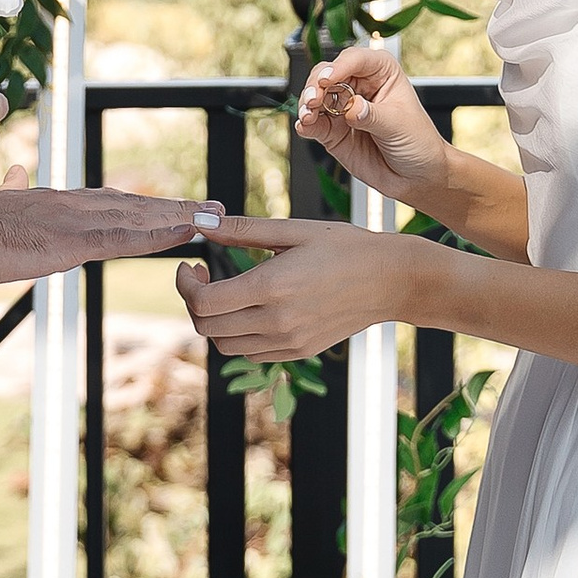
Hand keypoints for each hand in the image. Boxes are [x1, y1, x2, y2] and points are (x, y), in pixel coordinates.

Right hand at [0, 182, 222, 285]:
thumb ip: (13, 188)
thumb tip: (16, 171)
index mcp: (59, 200)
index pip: (114, 202)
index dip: (149, 205)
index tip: (177, 206)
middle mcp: (75, 204)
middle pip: (137, 206)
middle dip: (177, 208)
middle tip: (217, 208)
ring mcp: (76, 220)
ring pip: (139, 219)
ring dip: (181, 218)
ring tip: (216, 218)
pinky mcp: (72, 240)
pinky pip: (124, 238)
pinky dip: (158, 235)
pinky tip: (185, 232)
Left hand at [177, 214, 403, 357]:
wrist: (392, 281)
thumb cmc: (347, 247)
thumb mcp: (295, 230)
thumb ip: (244, 229)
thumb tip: (202, 224)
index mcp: (273, 286)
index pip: (205, 302)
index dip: (185, 285)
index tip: (191, 267)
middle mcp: (277, 321)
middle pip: (208, 327)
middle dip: (194, 302)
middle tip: (203, 278)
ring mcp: (288, 342)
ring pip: (225, 345)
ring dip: (214, 322)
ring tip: (225, 295)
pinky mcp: (299, 352)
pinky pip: (251, 353)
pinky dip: (238, 335)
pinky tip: (250, 310)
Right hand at [294, 42, 446, 208]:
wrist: (416, 176)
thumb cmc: (418, 142)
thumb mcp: (399, 125)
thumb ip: (372, 115)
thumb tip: (351, 107)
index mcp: (381, 72)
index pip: (356, 60)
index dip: (339, 67)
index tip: (327, 79)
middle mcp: (358, 86)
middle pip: (327, 74)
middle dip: (316, 85)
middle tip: (314, 100)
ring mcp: (342, 108)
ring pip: (315, 96)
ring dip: (307, 104)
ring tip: (308, 115)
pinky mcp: (332, 131)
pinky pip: (313, 123)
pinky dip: (305, 124)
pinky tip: (305, 126)